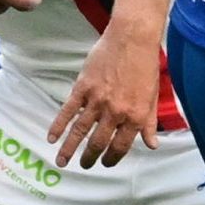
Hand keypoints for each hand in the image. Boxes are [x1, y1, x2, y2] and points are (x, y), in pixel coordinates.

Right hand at [48, 27, 161, 168]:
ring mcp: (97, 100)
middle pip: (98, 142)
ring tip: (62, 162)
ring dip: (69, 149)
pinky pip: (68, 111)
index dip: (113, 158)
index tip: (106, 163)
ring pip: (80, 131)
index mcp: (135, 116)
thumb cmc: (146, 66)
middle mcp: (115, 112)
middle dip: (90, 157)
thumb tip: (152, 145)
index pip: (121, 146)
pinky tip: (52, 138)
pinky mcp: (83, 88)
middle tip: (85, 165)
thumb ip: (149, 123)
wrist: (132, 39)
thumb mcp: (152, 97)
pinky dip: (58, 126)